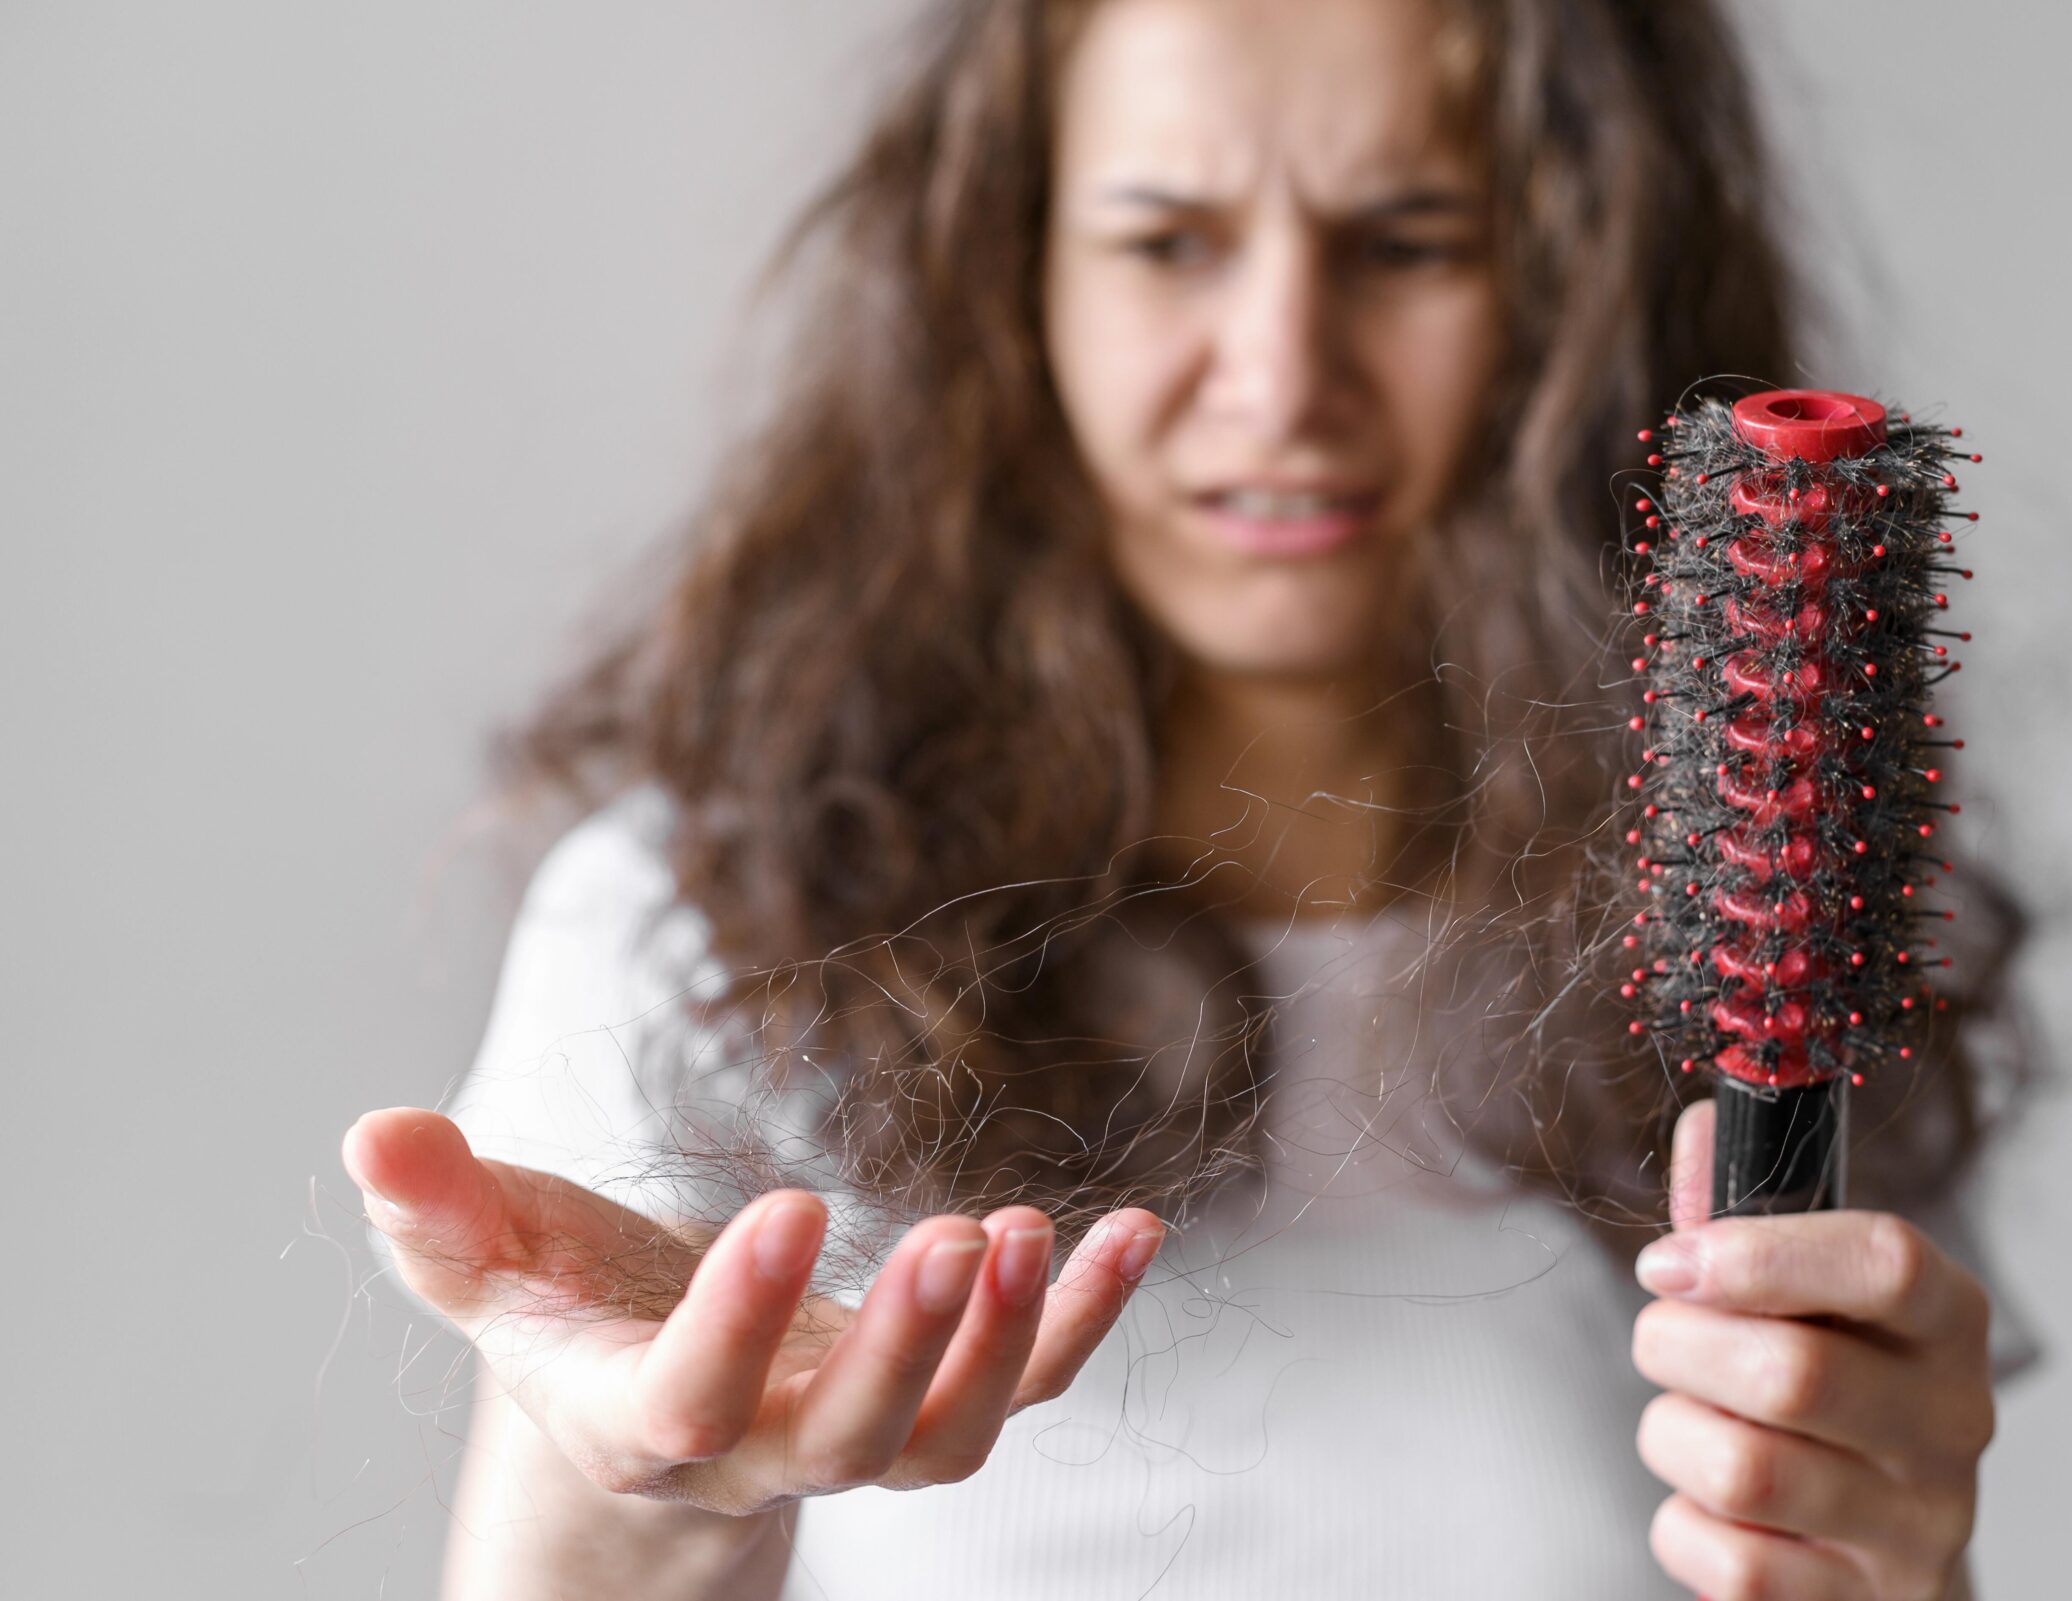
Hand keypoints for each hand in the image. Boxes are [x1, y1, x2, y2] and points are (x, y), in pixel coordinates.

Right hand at [342, 1106, 1163, 1515]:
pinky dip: (1085, 1320)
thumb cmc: (566, 1317)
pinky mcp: (935, 1403)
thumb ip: (439, 1213)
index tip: (795, 1205)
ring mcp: (860, 1439)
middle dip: (906, 1350)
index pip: (688, 1401)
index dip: (739, 1324)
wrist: (651, 1400)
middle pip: (847, 1441)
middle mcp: (760, 1452)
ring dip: (1006, 1344)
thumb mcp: (491, 1266)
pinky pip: (1030, 1386)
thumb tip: (372, 1132)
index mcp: (639, 1420)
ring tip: (1034, 1230)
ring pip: (947, 1437)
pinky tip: (1135, 1230)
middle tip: (958, 1237)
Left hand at [1629, 1100, 1993, 1598]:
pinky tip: (1711, 1508)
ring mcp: (1915, 1528)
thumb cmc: (1832, 1396)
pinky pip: (1728, 1562)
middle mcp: (1953, 1424)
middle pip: (1793, 1373)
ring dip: (1673, 1437)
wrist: (1882, 1556)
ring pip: (1745, 1470)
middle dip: (1680, 1347)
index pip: (1886, 1263)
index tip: (1669, 1260)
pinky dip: (1683, 1526)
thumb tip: (1705, 1120)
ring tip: (1686, 1423)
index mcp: (1948, 1321)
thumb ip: (1748, 1212)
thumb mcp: (1806, 1297)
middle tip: (1660, 1339)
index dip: (1762, 1253)